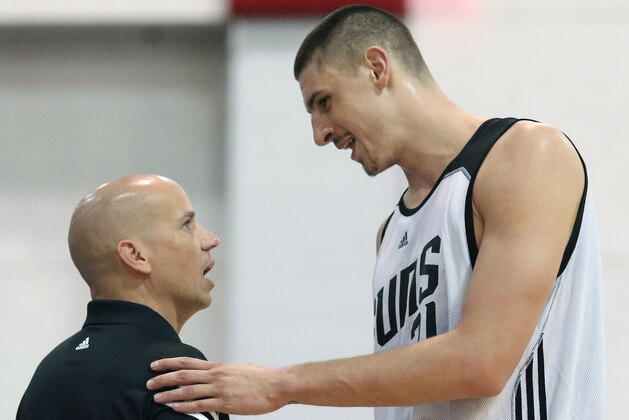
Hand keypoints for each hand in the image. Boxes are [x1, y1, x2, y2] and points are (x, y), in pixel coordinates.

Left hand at [146, 357, 287, 414]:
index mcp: (219, 366)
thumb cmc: (264, 377)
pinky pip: (200, 405)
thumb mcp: (247, 367)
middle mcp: (215, 376)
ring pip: (187, 391)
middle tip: (149, 383)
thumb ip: (237, 368)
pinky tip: (174, 408)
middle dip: (163, 379)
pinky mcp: (224, 403)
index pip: (188, 362)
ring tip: (156, 398)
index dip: (169, 363)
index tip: (155, 364)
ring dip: (169, 394)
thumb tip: (241, 367)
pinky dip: (185, 406)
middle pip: (183, 376)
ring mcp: (219, 389)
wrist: (276, 385)